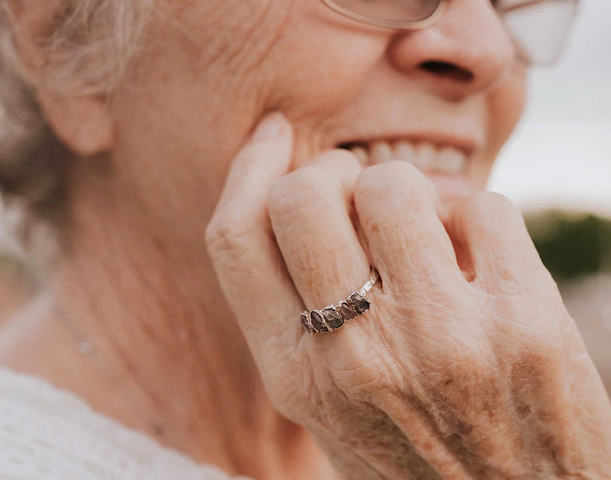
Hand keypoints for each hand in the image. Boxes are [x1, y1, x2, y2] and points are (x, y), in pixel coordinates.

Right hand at [205, 113, 610, 478]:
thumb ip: (298, 319)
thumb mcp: (327, 409)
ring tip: (422, 224)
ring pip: (392, 185)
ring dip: (405, 188)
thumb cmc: (415, 454)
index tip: (273, 135)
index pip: (236, 240)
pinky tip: (477, 255)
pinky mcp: (525, 324)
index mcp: (296, 377)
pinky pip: (484, 205)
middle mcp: (357, 359)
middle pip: (302, 197)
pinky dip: (474, 212)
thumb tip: (300, 197)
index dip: (248, 168)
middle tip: (354, 188)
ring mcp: (443, 340)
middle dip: (328, 170)